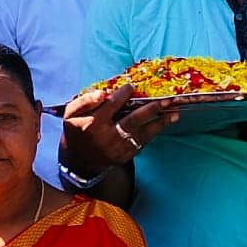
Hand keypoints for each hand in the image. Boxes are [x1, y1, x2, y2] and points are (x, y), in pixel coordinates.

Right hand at [61, 84, 177, 175]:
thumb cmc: (77, 130)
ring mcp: (118, 149)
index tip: (131, 86)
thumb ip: (85, 100)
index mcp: (93, 124)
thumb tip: (104, 93)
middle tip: (166, 100)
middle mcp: (107, 138)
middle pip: (132, 121)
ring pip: (142, 134)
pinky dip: (153, 133)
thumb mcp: (72, 113)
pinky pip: (142, 143)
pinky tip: (163, 123)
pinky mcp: (125, 156)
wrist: (80, 160)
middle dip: (151, 109)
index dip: (123, 94)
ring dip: (159, 123)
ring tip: (174, 113)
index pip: (112, 105)